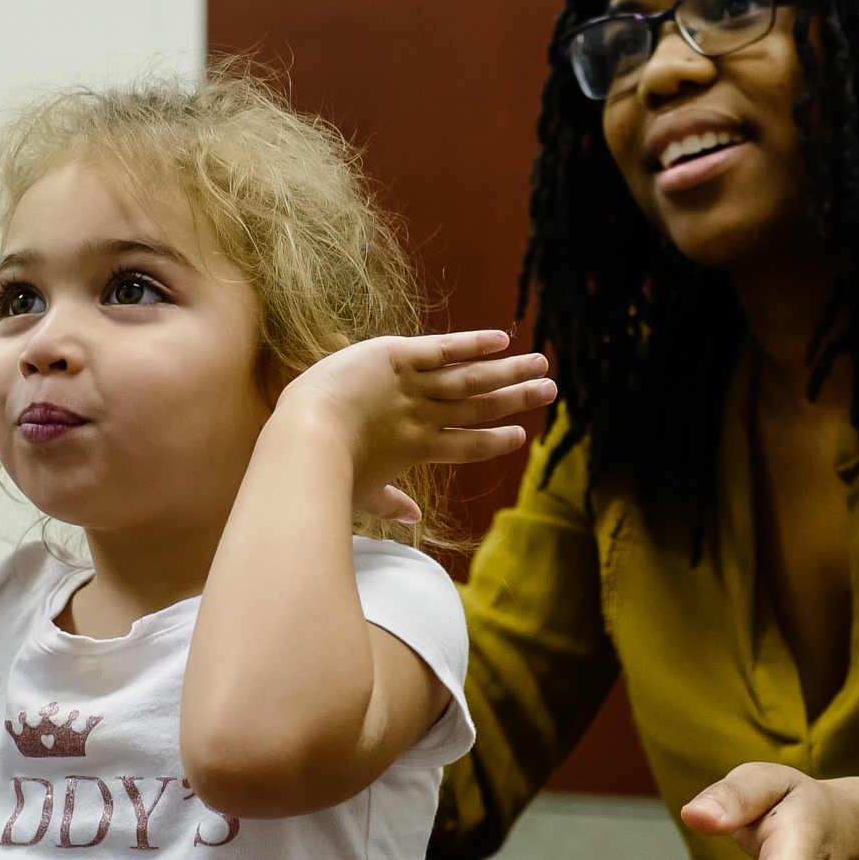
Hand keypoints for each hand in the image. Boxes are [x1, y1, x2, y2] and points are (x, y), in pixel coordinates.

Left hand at [275, 330, 554, 521]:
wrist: (307, 437)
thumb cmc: (326, 472)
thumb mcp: (362, 493)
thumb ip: (391, 504)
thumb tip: (413, 518)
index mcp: (417, 449)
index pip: (466, 445)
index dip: (495, 440)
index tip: (521, 435)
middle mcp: (423, 418)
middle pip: (479, 408)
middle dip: (516, 399)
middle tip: (551, 391)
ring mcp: (413, 387)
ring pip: (470, 377)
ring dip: (508, 372)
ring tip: (542, 365)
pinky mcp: (398, 357)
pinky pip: (443, 349)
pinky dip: (473, 344)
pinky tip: (502, 340)